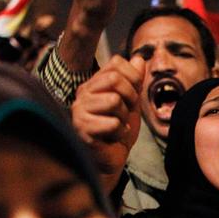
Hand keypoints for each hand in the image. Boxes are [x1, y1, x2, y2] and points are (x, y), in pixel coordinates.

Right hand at [71, 54, 144, 192]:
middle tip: (125, 114)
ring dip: (124, 118)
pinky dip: (119, 133)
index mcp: (94, 83)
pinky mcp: (82, 128)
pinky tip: (111, 138)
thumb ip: (135, 80)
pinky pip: (112, 123)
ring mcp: (79, 110)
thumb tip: (139, 57)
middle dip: (131, 98)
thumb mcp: (132, 102)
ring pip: (114, 100)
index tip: (132, 97)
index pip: (117, 63)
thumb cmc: (118, 131)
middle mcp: (83, 93)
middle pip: (115, 79)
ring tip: (116, 127)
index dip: (133, 78)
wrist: (111, 159)